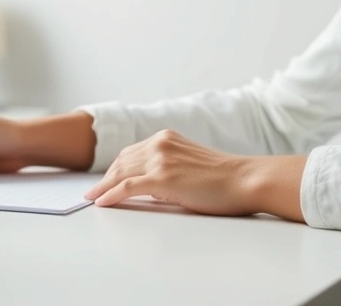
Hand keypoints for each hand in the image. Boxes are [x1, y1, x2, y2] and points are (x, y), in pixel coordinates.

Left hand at [84, 129, 257, 215]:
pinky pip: (128, 186)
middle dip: (105, 178)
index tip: (105, 179)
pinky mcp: (162, 177)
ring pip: (121, 173)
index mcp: (166, 138)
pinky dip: (111, 194)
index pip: (131, 153)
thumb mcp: (188, 164)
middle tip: (93, 192)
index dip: (115, 168)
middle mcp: (160, 144)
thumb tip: (145, 186)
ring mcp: (160, 160)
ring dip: (103, 187)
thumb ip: (167, 168)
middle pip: (122, 162)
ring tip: (93, 198)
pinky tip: (102, 202)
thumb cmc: (225, 179)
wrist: (246, 180)